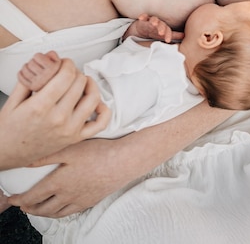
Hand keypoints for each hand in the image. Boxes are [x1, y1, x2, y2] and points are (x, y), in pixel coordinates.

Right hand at [0, 57, 109, 169]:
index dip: (67, 64)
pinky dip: (103, 110)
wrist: (8, 153)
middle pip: (79, 83)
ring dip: (90, 85)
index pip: (66, 76)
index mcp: (40, 107)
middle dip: (75, 72)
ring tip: (82, 82)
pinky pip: (101, 123)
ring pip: (93, 98)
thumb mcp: (13, 101)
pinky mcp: (76, 137)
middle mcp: (58, 118)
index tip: (64, 63)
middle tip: (68, 72)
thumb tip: (45, 60)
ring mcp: (69, 129)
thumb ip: (29, 79)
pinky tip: (95, 103)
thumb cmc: (9, 130)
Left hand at [9, 137, 128, 217]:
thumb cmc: (98, 153)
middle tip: (22, 206)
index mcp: (58, 183)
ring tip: (37, 209)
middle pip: (42, 208)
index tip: (12, 199)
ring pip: (55, 213)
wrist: (124, 162)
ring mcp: (79, 200)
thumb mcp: (71, 149)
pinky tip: (60, 208)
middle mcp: (67, 195)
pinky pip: (70, 212)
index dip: (19, 200)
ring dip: (42, 213)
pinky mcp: (90, 201)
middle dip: (29, 208)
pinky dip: (59, 213)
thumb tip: (26, 162)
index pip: (32, 196)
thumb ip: (47, 156)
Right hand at [133, 14, 182, 42]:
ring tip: (154, 23)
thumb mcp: (164, 34)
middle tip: (161, 33)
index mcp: (165, 27)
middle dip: (161, 28)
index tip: (168, 40)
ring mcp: (151, 20)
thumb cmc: (156, 31)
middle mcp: (159, 23)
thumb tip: (185, 36)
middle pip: (161, 25)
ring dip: (154, 21)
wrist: (144, 28)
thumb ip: (174, 35)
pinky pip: (144, 17)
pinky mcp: (144, 19)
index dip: (168, 35)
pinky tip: (141, 18)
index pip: (168, 31)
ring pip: (153, 19)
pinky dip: (143, 16)